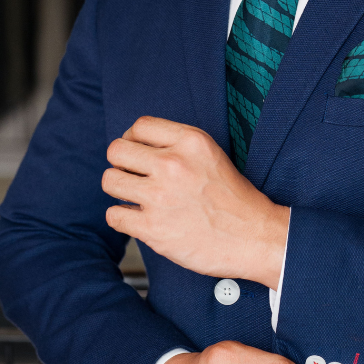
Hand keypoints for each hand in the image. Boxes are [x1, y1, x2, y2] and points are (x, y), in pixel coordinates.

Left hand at [102, 116, 289, 287]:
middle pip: (116, 150)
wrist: (253, 236)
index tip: (136, 153)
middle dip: (121, 163)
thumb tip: (136, 145)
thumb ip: (177, 145)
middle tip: (133, 176)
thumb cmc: (233, 197)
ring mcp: (160, 197)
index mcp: (190, 141)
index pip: (139, 126)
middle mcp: (173, 164)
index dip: (133, 140)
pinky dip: (123, 218)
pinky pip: (113, 215)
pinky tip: (139, 218)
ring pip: (109, 181)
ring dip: (119, 190)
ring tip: (134, 197)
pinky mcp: (153, 228)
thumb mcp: (211, 154)